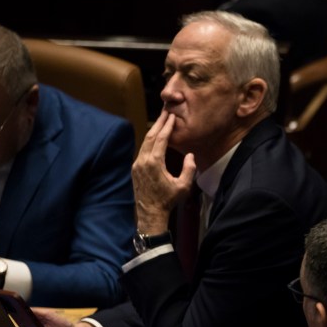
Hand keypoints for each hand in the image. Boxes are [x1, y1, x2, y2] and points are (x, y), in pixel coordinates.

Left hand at [133, 110, 196, 233]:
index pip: (160, 139)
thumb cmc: (168, 201)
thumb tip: (190, 155)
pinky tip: (155, 138)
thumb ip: (189, 169)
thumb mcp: (183, 186)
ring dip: (153, 131)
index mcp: (154, 163)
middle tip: (165, 112)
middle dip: (159, 123)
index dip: (167, 126)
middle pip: (150, 136)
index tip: (172, 116)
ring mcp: (137, 164)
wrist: (150, 214)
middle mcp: (143, 161)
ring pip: (145, 142)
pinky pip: (142, 150)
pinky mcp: (135, 168)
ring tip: (161, 122)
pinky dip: (149, 141)